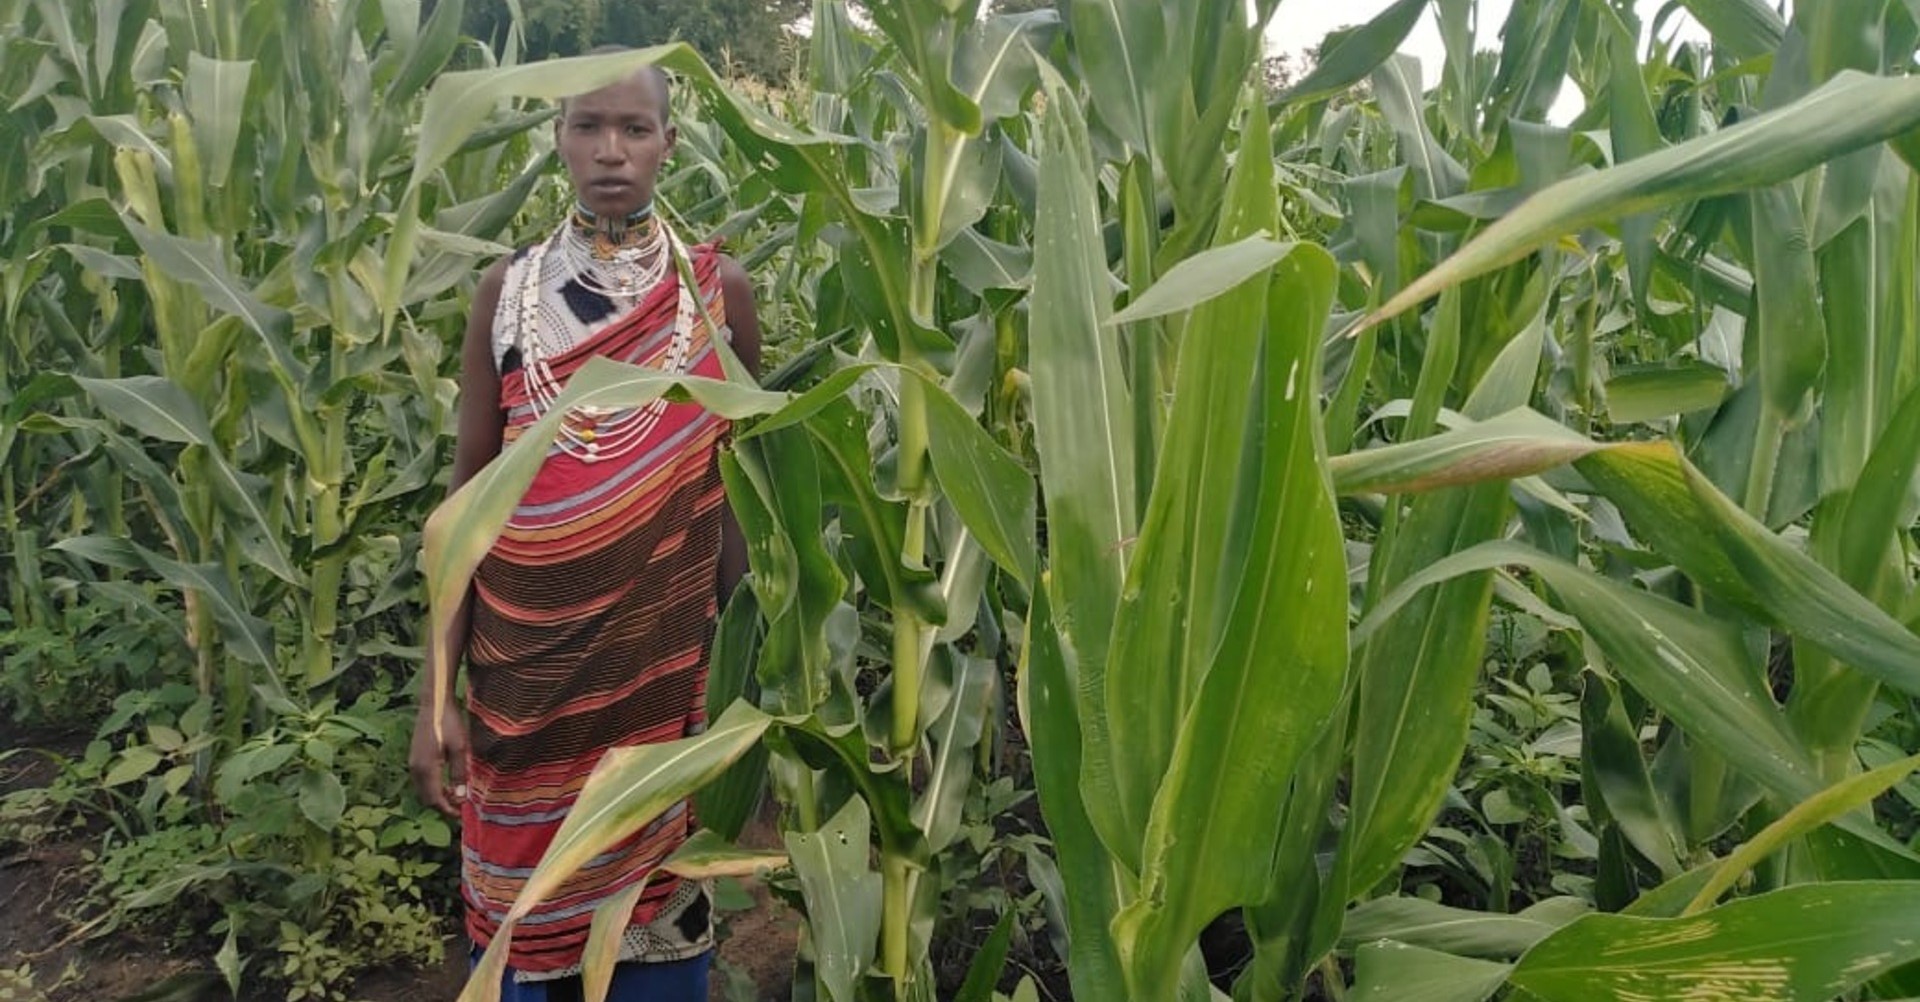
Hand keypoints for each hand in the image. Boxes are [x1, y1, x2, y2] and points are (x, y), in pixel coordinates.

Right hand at [410, 701, 469, 819]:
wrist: (435, 704)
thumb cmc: (449, 723)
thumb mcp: (459, 748)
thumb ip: (459, 773)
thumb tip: (460, 797)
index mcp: (426, 768)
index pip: (434, 799)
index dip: (448, 810)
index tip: (462, 814)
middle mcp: (415, 769)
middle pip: (426, 798)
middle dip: (443, 806)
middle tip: (461, 808)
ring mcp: (413, 763)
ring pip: (423, 791)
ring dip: (438, 797)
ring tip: (457, 796)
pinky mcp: (415, 758)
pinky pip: (422, 781)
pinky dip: (434, 788)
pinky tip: (448, 783)